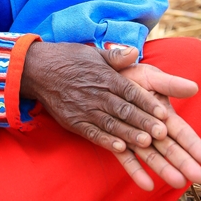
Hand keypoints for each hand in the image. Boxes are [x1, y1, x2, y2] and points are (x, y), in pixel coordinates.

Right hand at [20, 42, 200, 190]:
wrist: (37, 69)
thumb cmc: (69, 59)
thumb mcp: (93, 53)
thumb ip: (115, 56)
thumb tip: (134, 51)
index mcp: (104, 76)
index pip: (130, 91)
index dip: (147, 103)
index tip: (163, 113)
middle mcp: (96, 93)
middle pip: (124, 110)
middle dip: (143, 122)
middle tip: (162, 133)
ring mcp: (84, 109)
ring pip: (111, 124)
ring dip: (129, 134)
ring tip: (147, 143)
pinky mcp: (73, 121)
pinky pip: (92, 133)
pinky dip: (106, 141)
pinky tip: (120, 149)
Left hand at [109, 53, 200, 190]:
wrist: (102, 77)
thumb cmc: (131, 75)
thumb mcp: (150, 77)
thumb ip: (169, 84)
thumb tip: (194, 87)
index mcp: (161, 113)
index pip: (180, 130)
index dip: (192, 143)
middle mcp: (150, 128)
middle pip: (168, 147)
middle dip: (183, 161)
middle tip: (197, 177)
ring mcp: (134, 137)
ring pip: (151, 155)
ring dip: (163, 168)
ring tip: (177, 183)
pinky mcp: (116, 141)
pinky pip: (125, 157)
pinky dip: (135, 171)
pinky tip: (145, 185)